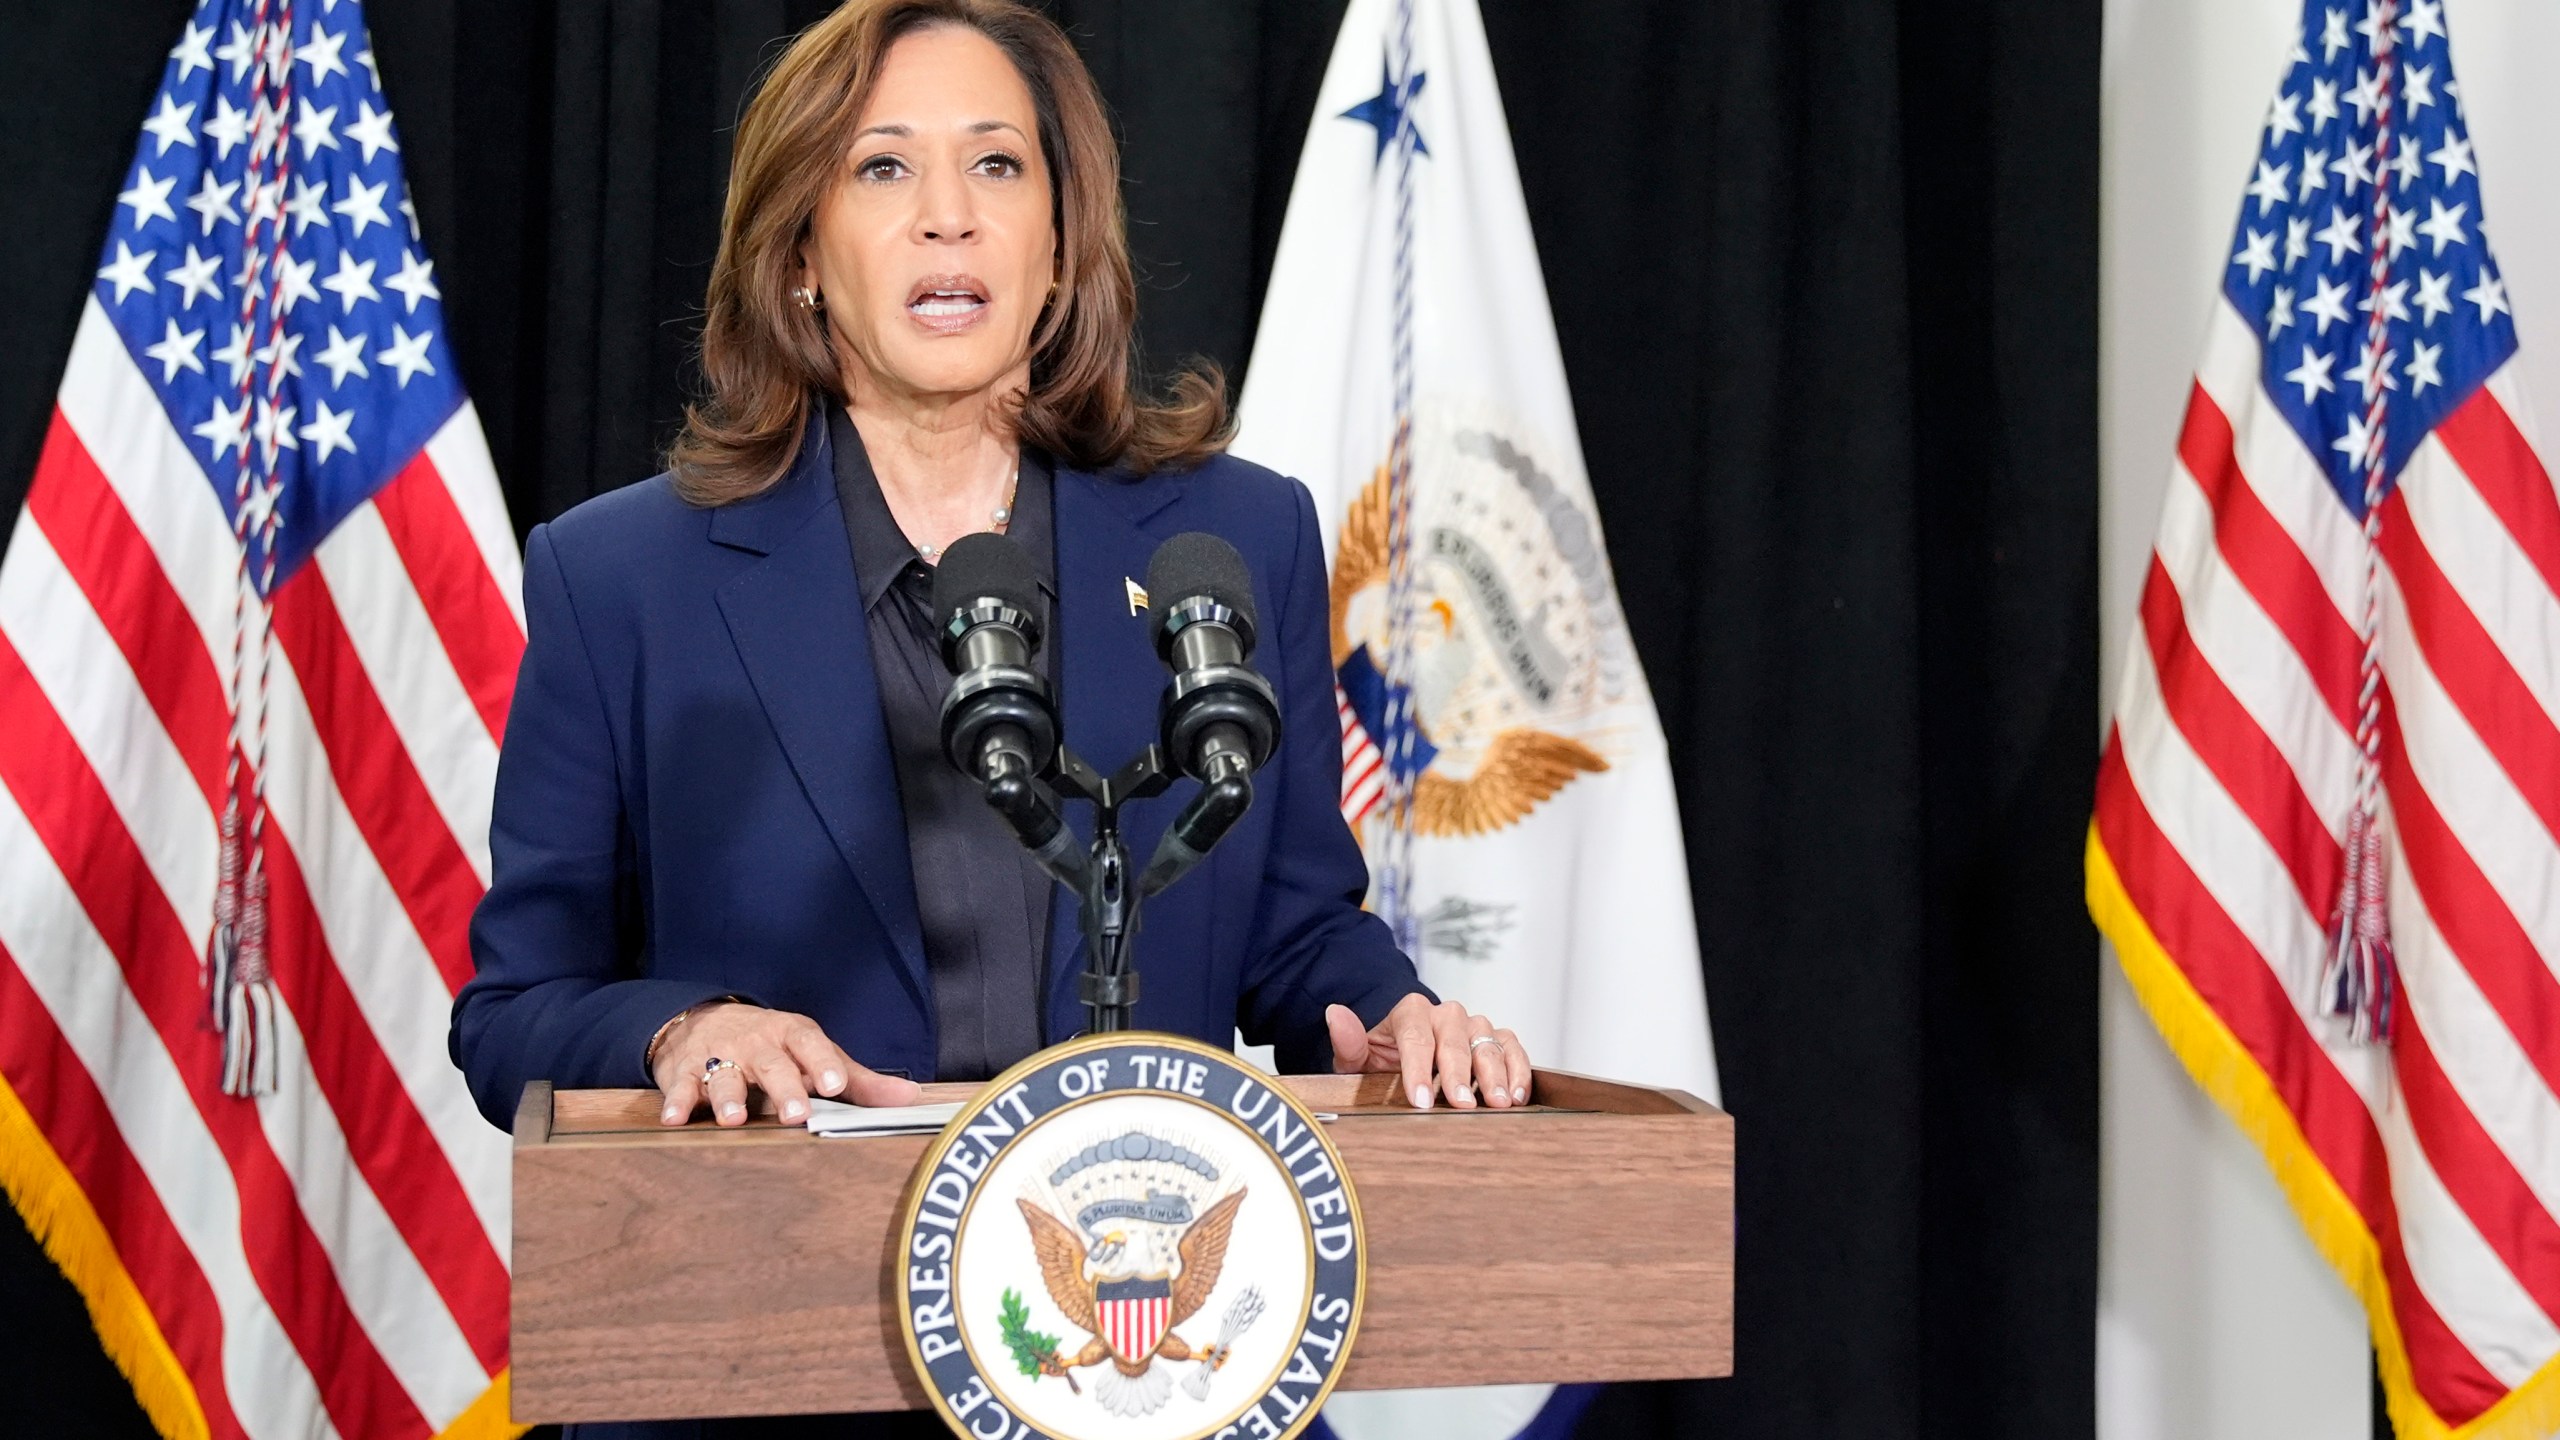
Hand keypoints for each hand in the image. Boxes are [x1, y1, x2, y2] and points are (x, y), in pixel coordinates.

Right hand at [650, 1001, 921, 1126]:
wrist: (707, 1020)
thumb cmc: (775, 1047)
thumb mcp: (816, 1056)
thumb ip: (860, 1081)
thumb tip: (911, 1098)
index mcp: (792, 1036)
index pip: (811, 1044)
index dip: (823, 1064)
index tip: (836, 1085)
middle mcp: (757, 1043)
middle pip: (771, 1064)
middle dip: (783, 1088)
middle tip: (794, 1113)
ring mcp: (720, 1055)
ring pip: (724, 1074)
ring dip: (728, 1096)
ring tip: (734, 1119)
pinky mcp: (686, 1070)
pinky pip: (680, 1085)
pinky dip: (676, 1101)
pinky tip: (674, 1118)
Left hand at [1325, 993, 1530, 1110]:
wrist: (1405, 1056)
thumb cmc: (1382, 1061)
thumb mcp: (1358, 1058)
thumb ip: (1348, 1041)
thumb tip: (1334, 1013)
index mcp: (1410, 1012)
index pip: (1415, 1037)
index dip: (1418, 1069)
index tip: (1419, 1100)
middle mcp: (1445, 1014)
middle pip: (1454, 1039)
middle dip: (1459, 1073)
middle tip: (1462, 1105)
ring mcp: (1474, 1025)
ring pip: (1488, 1041)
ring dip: (1495, 1073)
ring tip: (1498, 1103)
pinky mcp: (1496, 1038)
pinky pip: (1512, 1047)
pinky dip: (1519, 1068)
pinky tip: (1518, 1095)